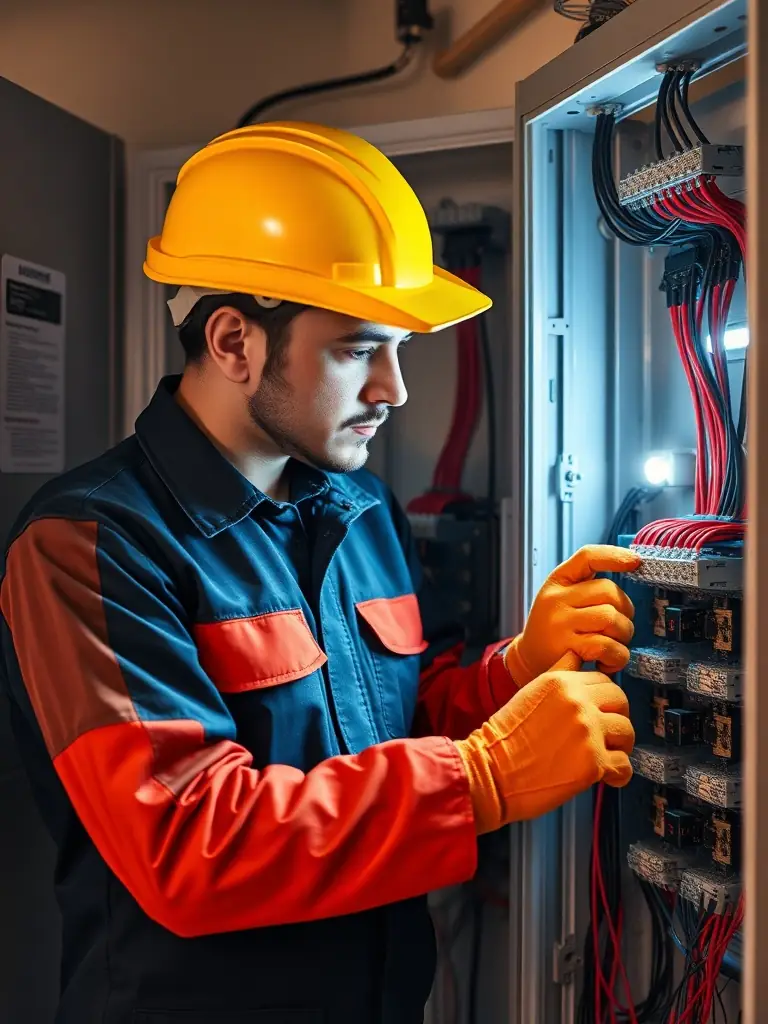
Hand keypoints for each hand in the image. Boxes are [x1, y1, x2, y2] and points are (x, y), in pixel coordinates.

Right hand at [454, 653, 634, 833]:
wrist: (491, 771)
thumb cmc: (505, 737)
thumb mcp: (530, 691)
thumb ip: (559, 673)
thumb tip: (575, 656)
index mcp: (562, 682)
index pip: (605, 681)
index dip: (606, 700)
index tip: (602, 713)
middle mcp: (578, 702)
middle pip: (621, 702)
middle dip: (617, 718)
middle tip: (607, 735)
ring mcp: (587, 731)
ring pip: (626, 732)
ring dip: (619, 746)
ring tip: (605, 756)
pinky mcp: (593, 763)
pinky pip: (624, 765)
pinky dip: (618, 774)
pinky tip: (606, 776)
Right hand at [504, 545, 640, 685]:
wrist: (528, 660)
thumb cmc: (556, 627)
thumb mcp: (562, 597)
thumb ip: (588, 585)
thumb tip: (632, 563)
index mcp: (558, 581)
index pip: (587, 557)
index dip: (614, 556)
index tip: (636, 562)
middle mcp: (556, 599)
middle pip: (609, 591)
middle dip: (626, 610)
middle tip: (621, 627)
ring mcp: (559, 624)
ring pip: (611, 619)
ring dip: (624, 635)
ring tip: (616, 644)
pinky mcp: (566, 649)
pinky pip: (605, 646)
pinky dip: (616, 656)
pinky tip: (608, 661)